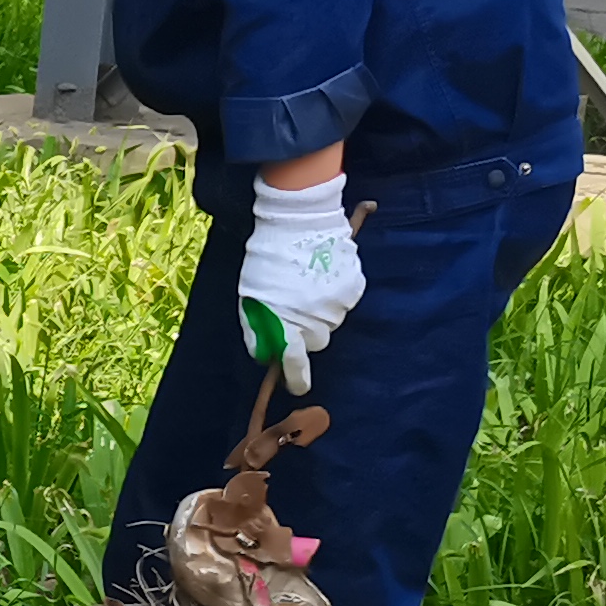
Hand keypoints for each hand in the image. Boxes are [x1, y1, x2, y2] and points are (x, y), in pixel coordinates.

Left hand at [235, 174, 363, 395]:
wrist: (300, 218)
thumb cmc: (267, 256)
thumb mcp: (250, 296)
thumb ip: (258, 329)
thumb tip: (267, 353)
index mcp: (287, 323)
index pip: (294, 362)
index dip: (296, 378)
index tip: (298, 387)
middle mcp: (317, 319)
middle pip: (316, 341)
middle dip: (305, 332)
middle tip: (293, 309)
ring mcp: (339, 304)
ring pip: (331, 321)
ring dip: (320, 311)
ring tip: (306, 284)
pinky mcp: (355, 287)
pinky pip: (344, 302)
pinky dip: (335, 294)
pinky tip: (322, 275)